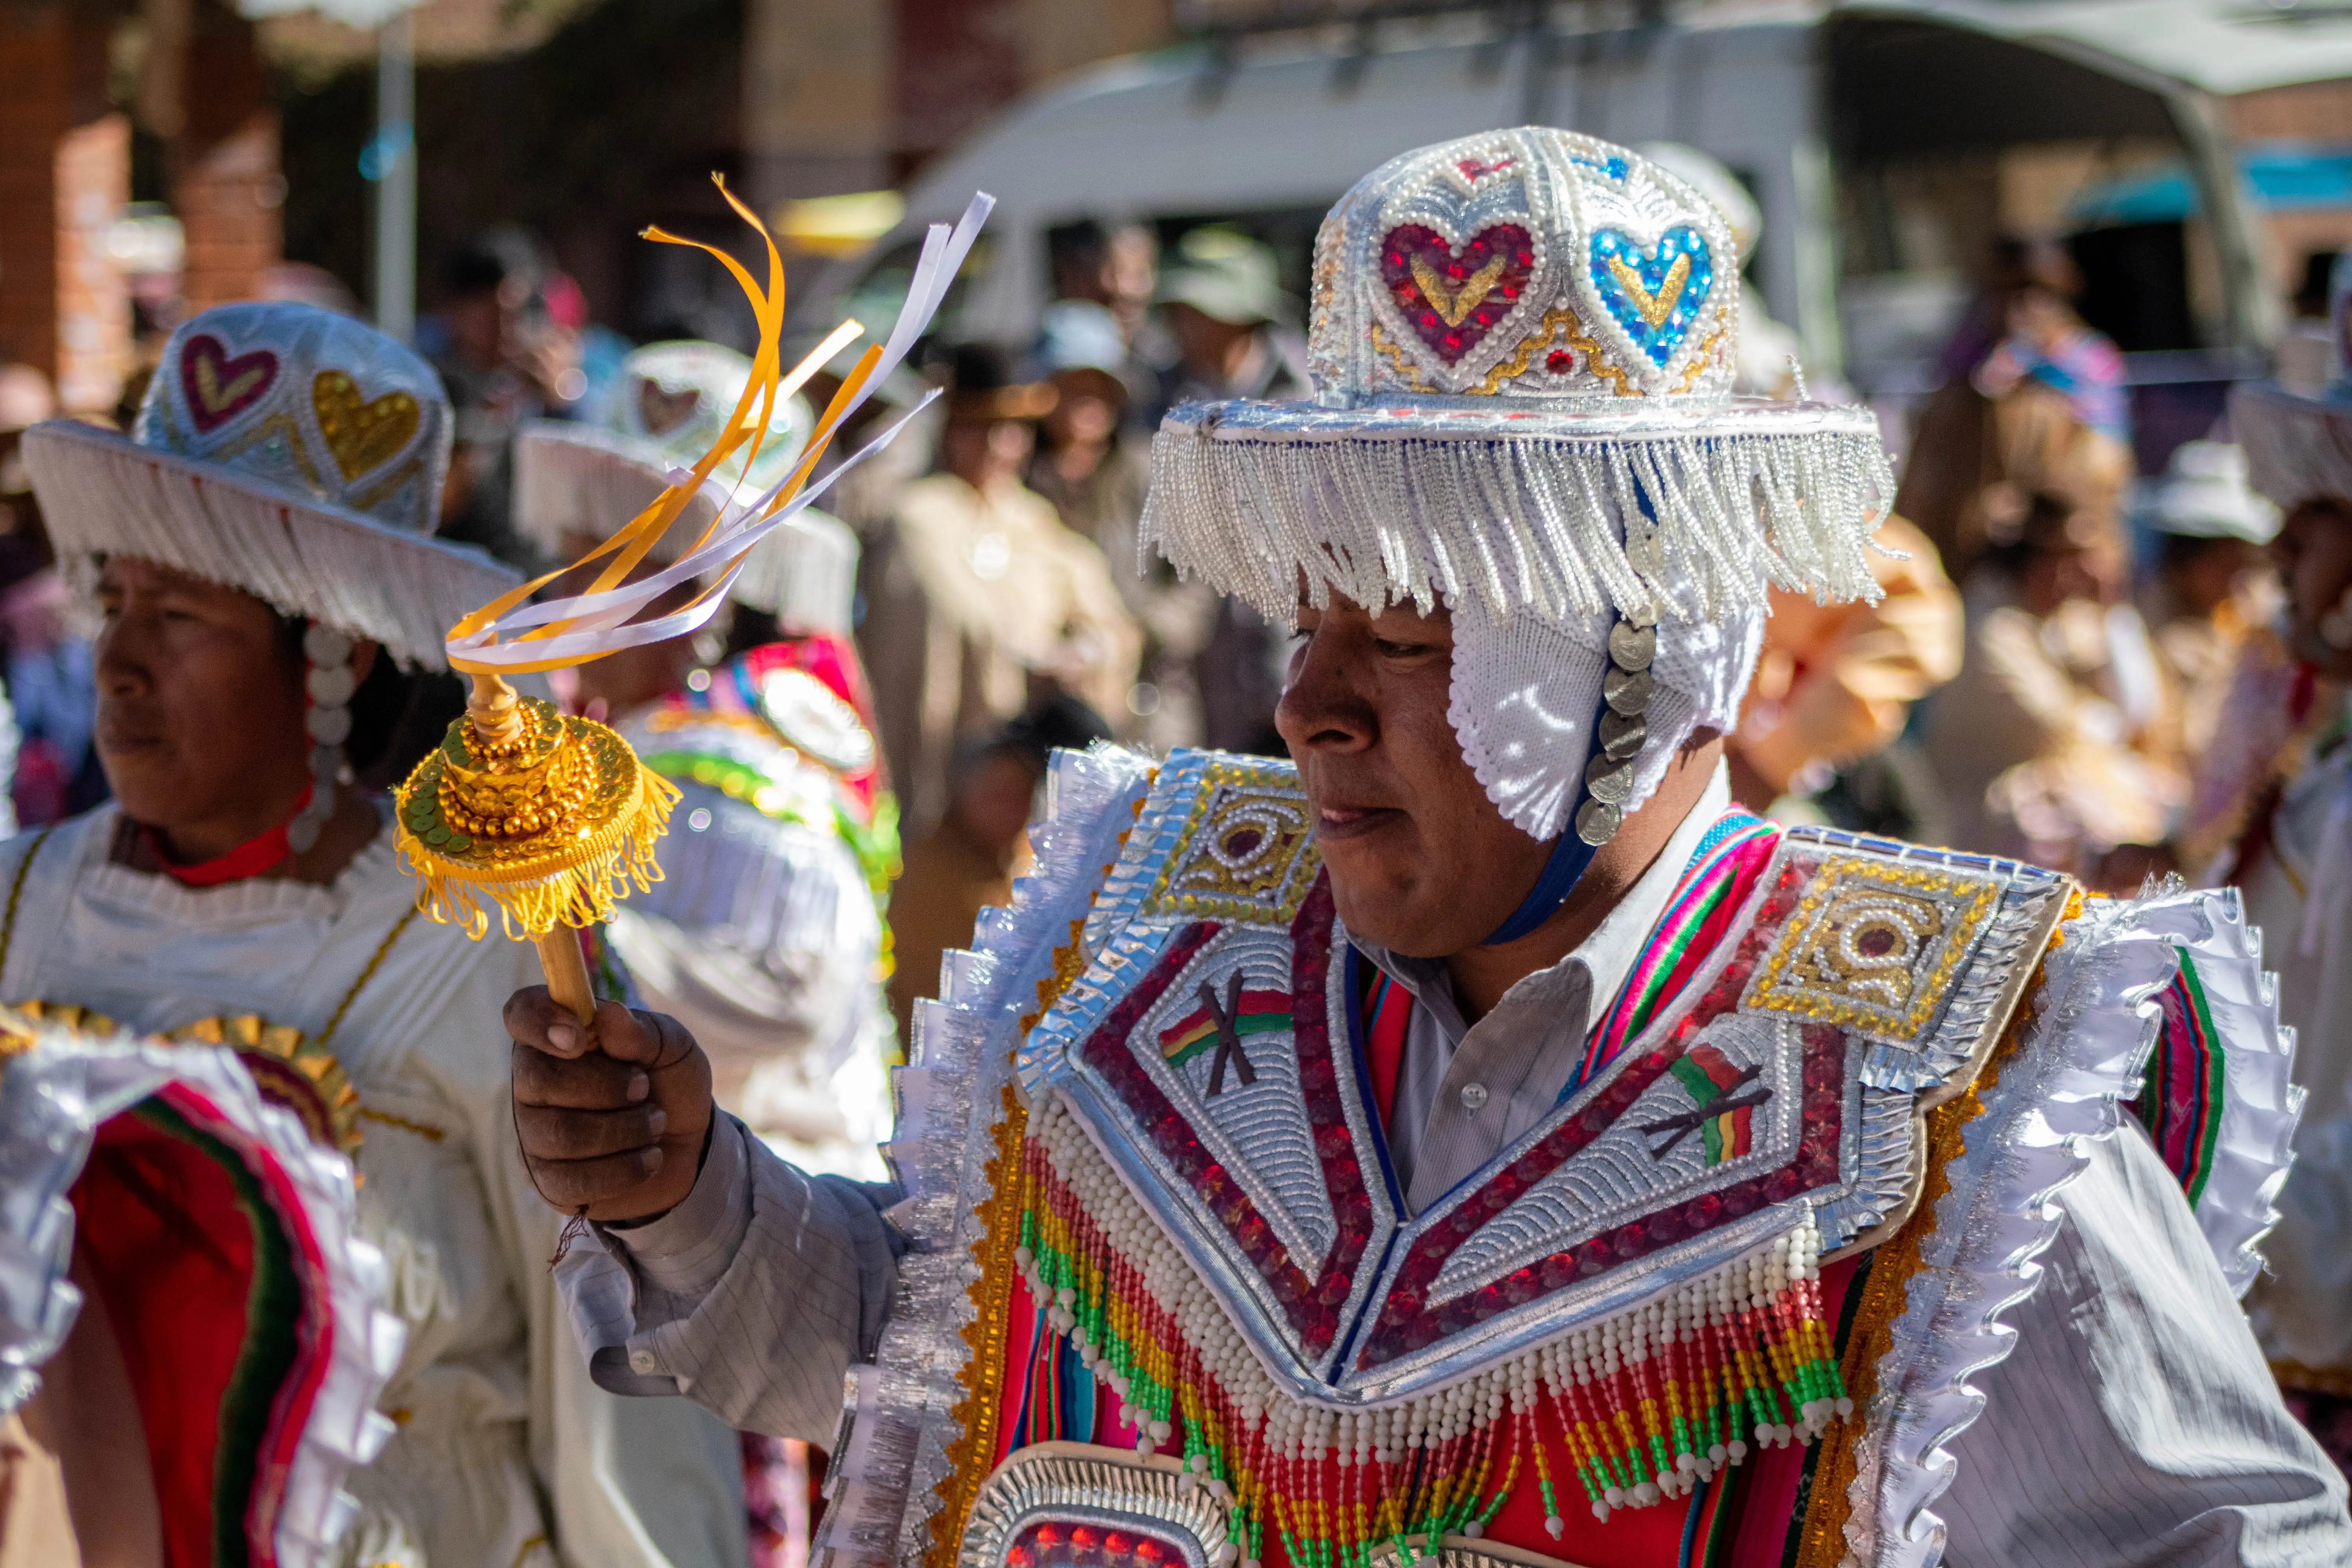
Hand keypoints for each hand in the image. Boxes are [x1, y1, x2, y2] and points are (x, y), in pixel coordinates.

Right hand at [507, 989, 713, 1222]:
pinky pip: (571, 1180)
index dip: (539, 1021)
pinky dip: (624, 1169)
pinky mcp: (548, 1181)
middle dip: (607, 1087)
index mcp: (558, 1036)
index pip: (520, 1014)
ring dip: (624, 1129)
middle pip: (539, 1080)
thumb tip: (607, 1013)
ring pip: (560, 1134)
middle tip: (645, 1088)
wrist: (688, 1147)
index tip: (578, 1037)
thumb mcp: (672, 1048)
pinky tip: (649, 1158)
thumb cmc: (669, 1083)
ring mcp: (534, 1134)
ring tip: (656, 1123)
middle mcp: (533, 1083)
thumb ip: (641, 1031)